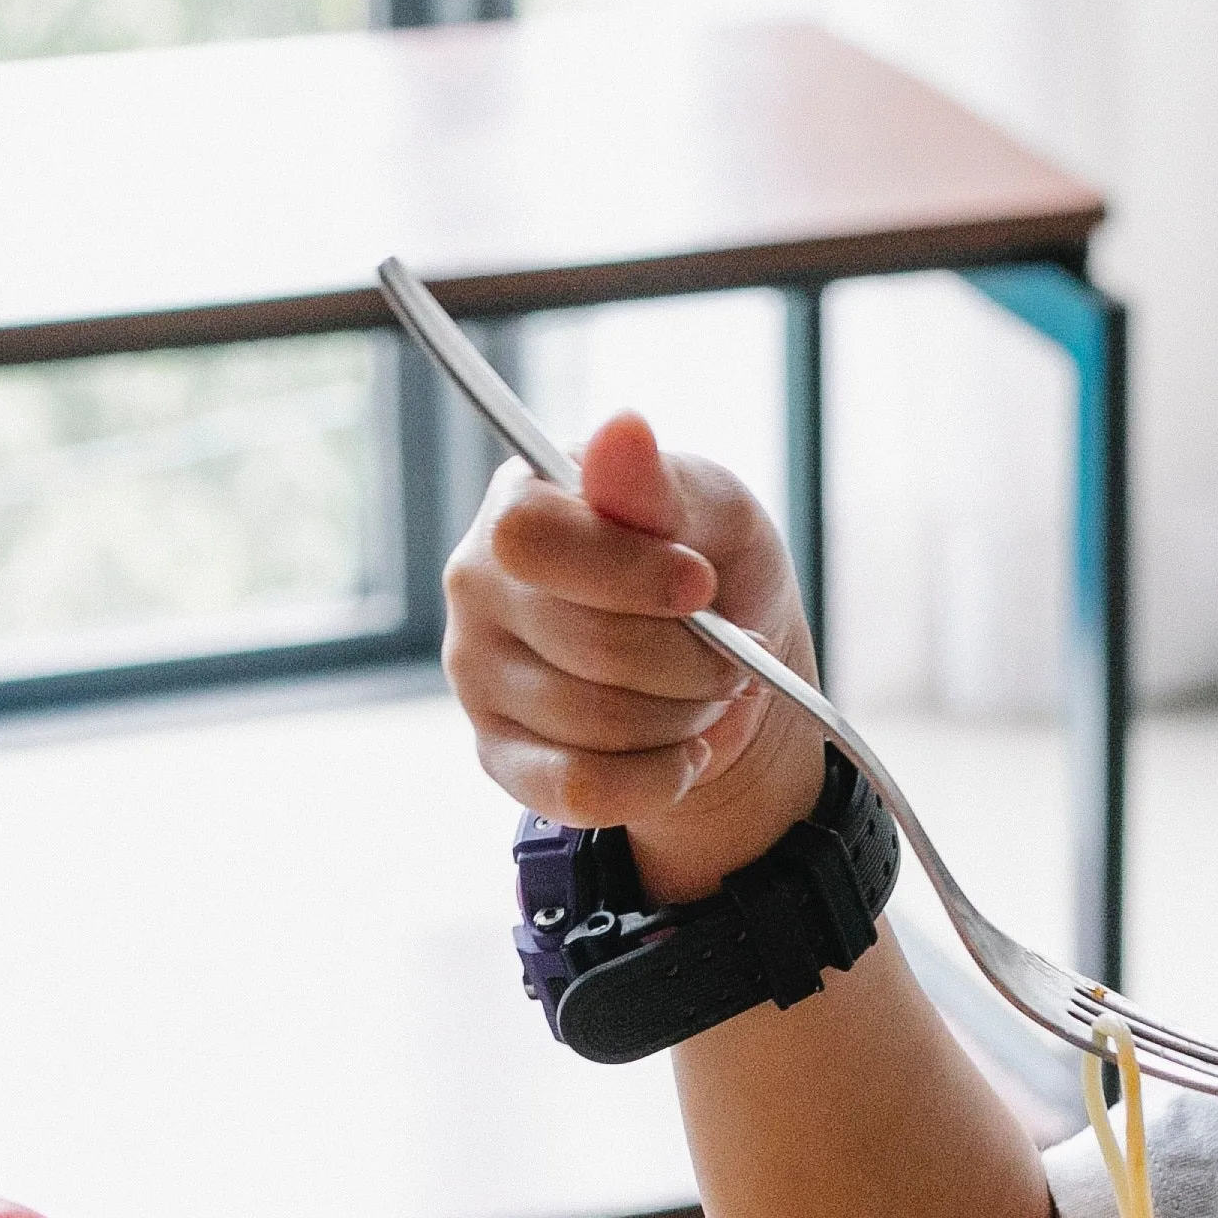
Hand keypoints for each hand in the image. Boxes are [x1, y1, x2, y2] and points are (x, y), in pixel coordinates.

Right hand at [443, 409, 829, 902]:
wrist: (720, 670)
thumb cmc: (705, 566)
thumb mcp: (708, 508)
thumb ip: (659, 484)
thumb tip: (622, 428)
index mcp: (517, 505)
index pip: (533, 538)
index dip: (630, 573)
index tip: (703, 584)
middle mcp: (477, 588)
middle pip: (587, 645)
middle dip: (695, 660)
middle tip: (739, 654)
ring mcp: (478, 677)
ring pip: (595, 725)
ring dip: (685, 717)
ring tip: (711, 693)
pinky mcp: (500, 756)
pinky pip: (578, 790)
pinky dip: (657, 780)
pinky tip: (684, 752)